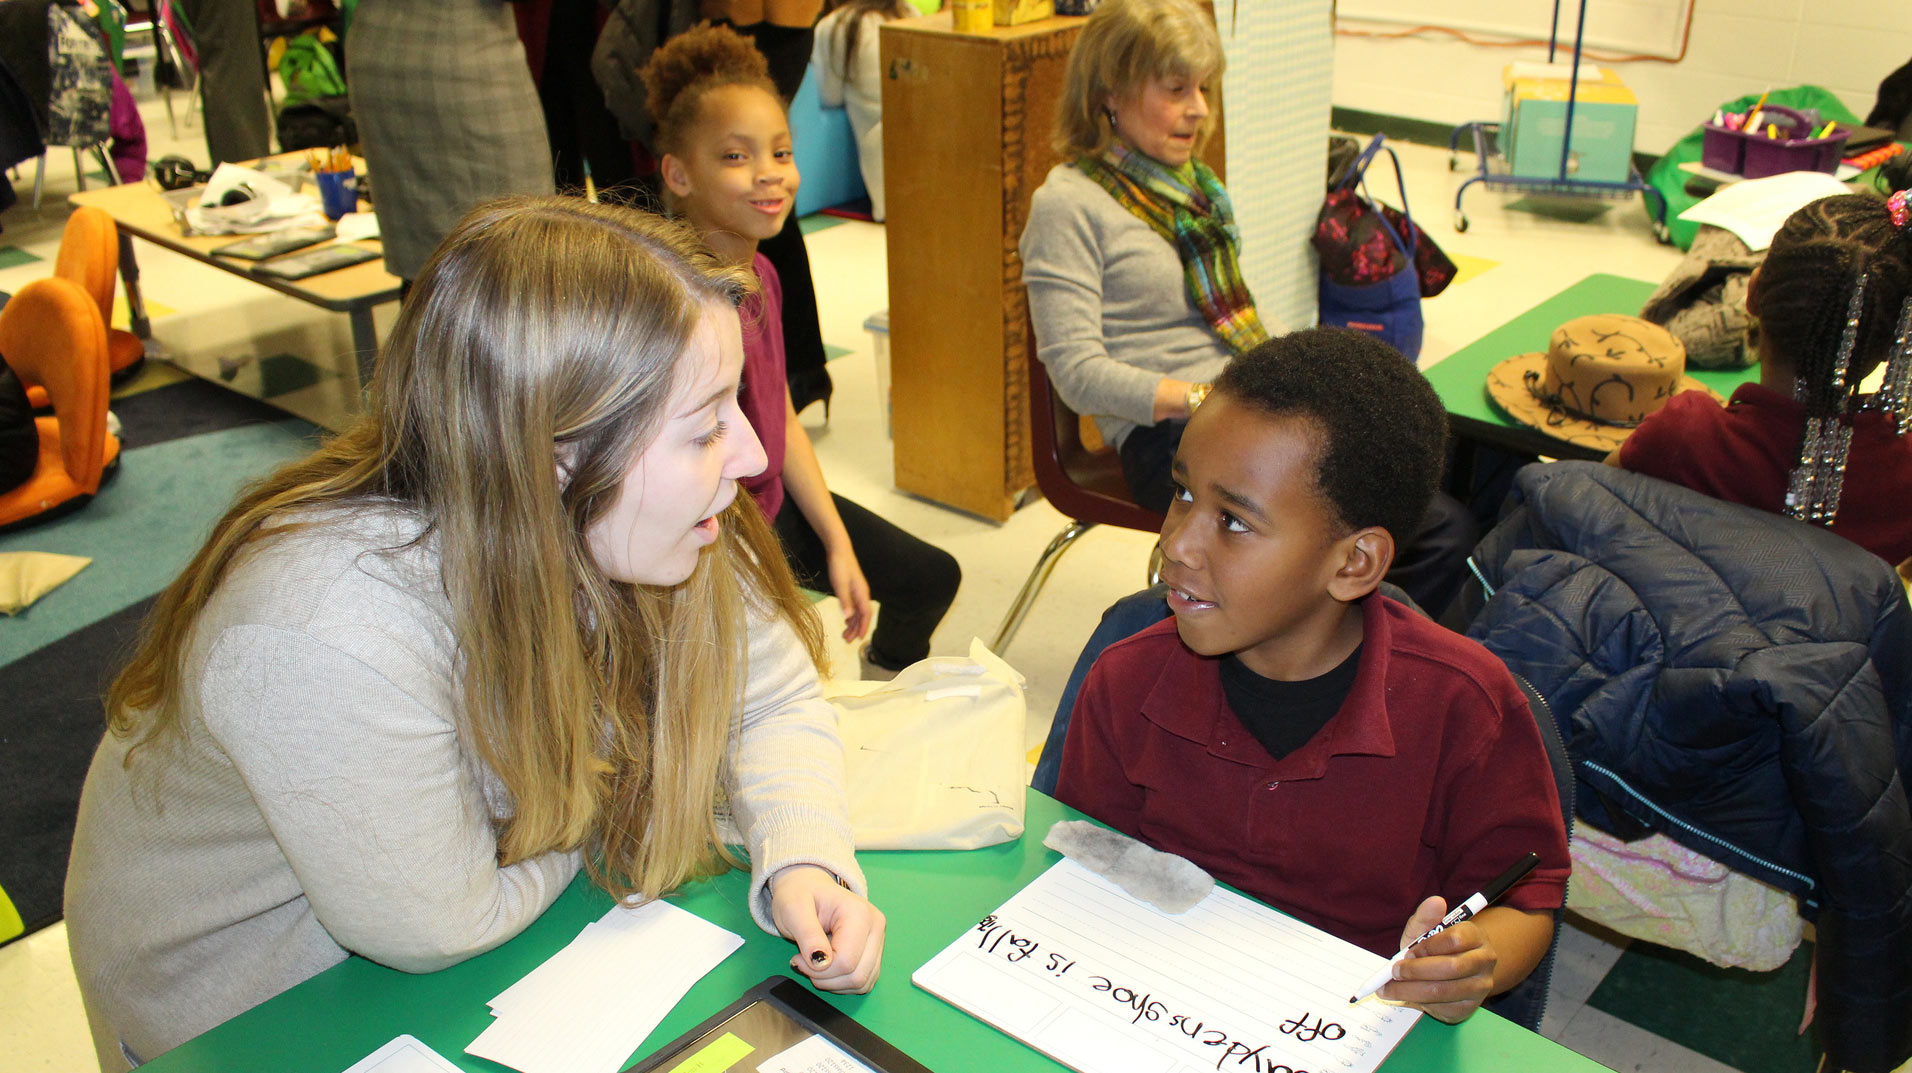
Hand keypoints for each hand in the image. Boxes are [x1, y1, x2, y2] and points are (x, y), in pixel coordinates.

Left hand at [769, 865, 885, 993]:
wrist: (808, 888)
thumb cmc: (800, 895)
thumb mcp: (794, 910)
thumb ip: (808, 935)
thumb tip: (820, 962)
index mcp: (860, 913)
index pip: (846, 961)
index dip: (818, 969)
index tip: (797, 958)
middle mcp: (875, 927)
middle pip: (857, 976)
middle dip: (825, 979)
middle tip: (804, 962)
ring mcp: (878, 941)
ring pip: (862, 983)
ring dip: (833, 983)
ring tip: (815, 963)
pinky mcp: (874, 954)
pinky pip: (863, 982)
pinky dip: (842, 983)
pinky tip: (827, 967)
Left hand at [825, 545, 873, 642]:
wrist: (839, 550)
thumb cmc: (840, 566)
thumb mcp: (840, 585)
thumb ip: (845, 601)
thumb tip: (848, 618)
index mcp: (862, 593)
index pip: (866, 614)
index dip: (863, 627)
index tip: (858, 639)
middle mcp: (862, 594)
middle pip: (863, 616)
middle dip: (856, 629)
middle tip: (847, 641)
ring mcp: (858, 592)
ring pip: (858, 612)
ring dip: (853, 624)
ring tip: (845, 635)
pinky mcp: (852, 589)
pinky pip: (854, 607)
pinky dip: (851, 616)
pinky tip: (846, 622)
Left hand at [1382, 896, 1497, 1023]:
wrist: (1455, 971)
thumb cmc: (1436, 947)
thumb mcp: (1427, 929)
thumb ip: (1427, 916)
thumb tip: (1435, 901)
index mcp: (1475, 936)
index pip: (1454, 939)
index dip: (1427, 947)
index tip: (1406, 953)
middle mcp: (1484, 961)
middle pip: (1451, 968)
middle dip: (1416, 971)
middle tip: (1393, 972)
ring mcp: (1481, 986)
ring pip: (1445, 991)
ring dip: (1411, 991)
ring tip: (1389, 989)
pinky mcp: (1471, 1007)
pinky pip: (1444, 1008)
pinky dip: (1421, 1004)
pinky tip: (1406, 998)